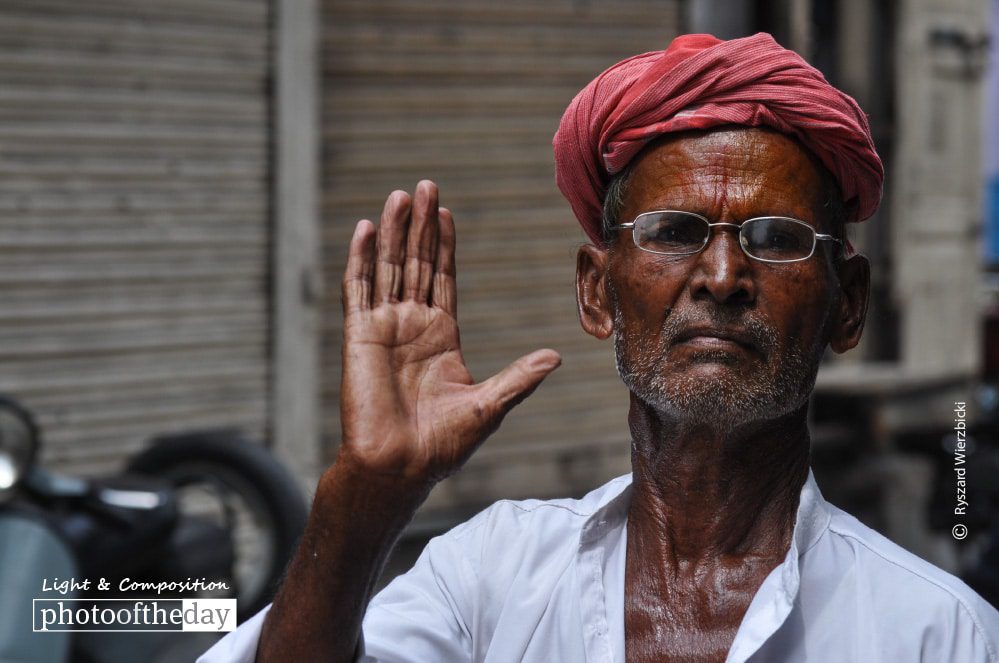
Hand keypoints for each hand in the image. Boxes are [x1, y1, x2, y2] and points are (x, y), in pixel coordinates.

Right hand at [338, 180, 560, 487]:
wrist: (399, 468)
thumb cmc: (441, 446)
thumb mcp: (489, 406)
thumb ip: (518, 377)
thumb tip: (556, 356)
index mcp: (441, 338)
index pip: (442, 278)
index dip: (443, 245)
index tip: (446, 212)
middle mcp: (411, 326)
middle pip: (415, 263)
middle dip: (420, 225)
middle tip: (424, 186)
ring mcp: (384, 329)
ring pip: (388, 268)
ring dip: (392, 232)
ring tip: (399, 196)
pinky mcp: (359, 337)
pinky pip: (358, 289)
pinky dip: (360, 259)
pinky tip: (365, 229)